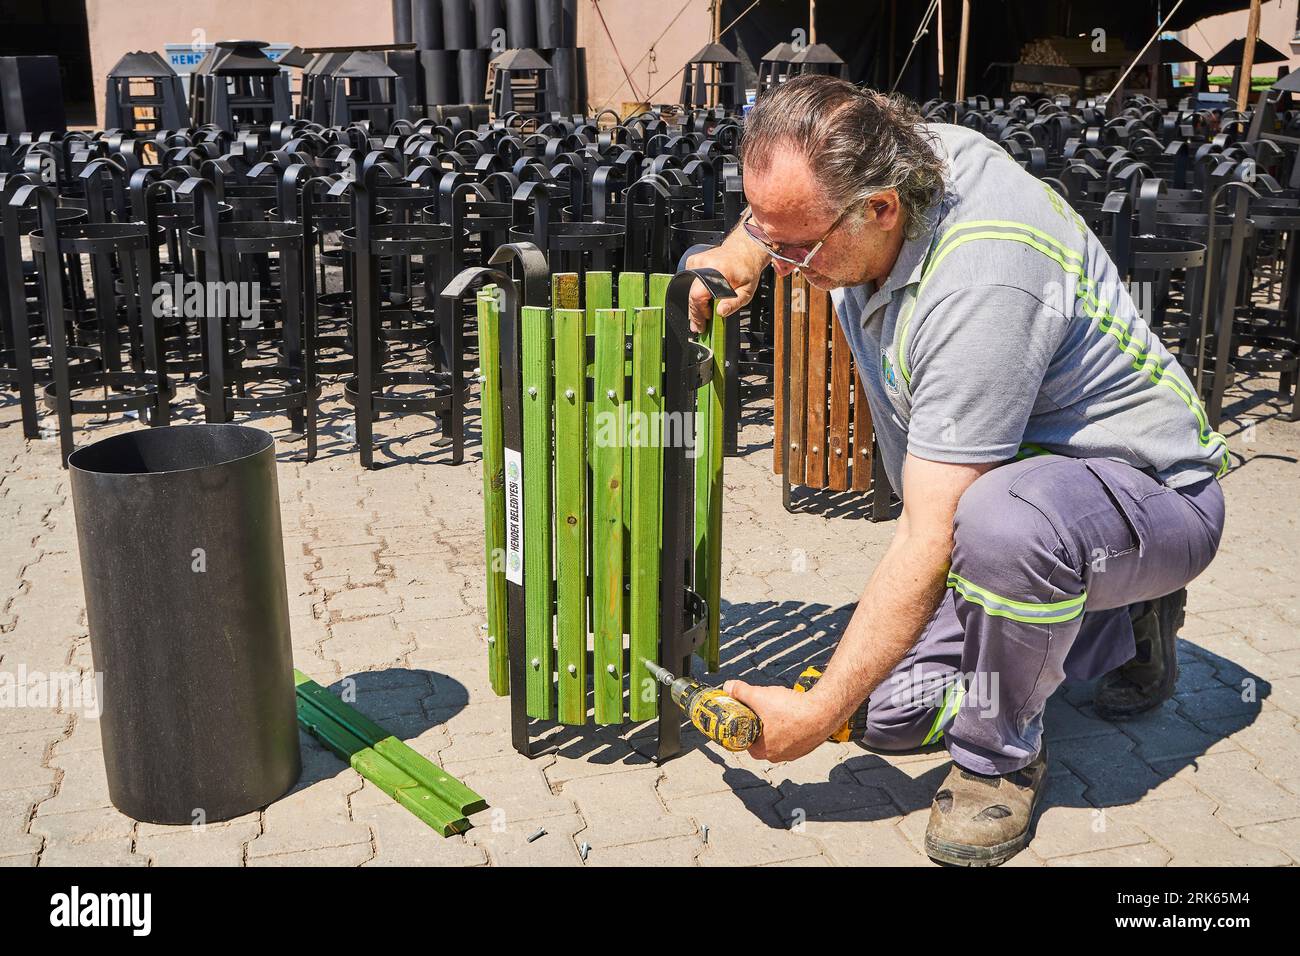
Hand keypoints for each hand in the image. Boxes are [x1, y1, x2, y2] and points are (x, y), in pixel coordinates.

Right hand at [685, 242, 764, 332]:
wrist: (744, 251)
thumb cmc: (746, 269)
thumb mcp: (747, 290)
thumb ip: (734, 303)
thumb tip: (720, 313)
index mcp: (719, 271)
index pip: (698, 295)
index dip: (699, 312)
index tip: (703, 324)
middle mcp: (705, 264)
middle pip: (692, 294)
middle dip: (695, 313)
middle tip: (699, 325)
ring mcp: (698, 261)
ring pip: (690, 289)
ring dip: (695, 303)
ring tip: (704, 312)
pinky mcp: (693, 261)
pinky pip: (691, 282)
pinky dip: (696, 291)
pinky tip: (705, 293)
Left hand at [722, 680, 837, 762]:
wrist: (823, 712)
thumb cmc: (791, 710)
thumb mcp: (759, 696)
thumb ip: (740, 691)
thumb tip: (727, 687)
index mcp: (762, 751)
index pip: (745, 739)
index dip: (743, 724)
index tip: (746, 712)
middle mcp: (777, 756)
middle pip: (761, 738)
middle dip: (760, 723)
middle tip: (762, 708)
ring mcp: (793, 753)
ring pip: (778, 737)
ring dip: (777, 724)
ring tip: (780, 708)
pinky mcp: (807, 746)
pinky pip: (794, 736)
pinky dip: (792, 726)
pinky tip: (794, 713)